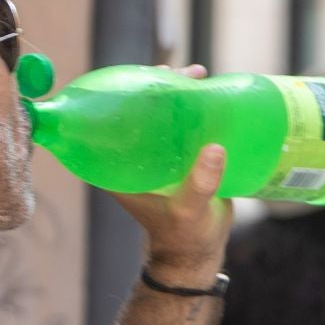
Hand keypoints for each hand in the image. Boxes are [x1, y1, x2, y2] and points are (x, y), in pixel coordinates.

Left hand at [110, 65, 233, 274]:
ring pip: (162, 114)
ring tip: (198, 75)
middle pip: (137, 112)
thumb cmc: (185, 236)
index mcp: (119, 170)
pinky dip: (194, 107)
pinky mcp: (178, 157)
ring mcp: (156, 156)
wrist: (198, 251)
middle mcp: (134, 159)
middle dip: (154, 87)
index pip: (108, 125)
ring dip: (177, 92)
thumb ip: (199, 184)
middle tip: (177, 72)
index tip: (140, 77)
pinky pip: (182, 125)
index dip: (119, 96)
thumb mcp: (190, 210)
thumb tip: (215, 149)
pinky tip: (210, 90)